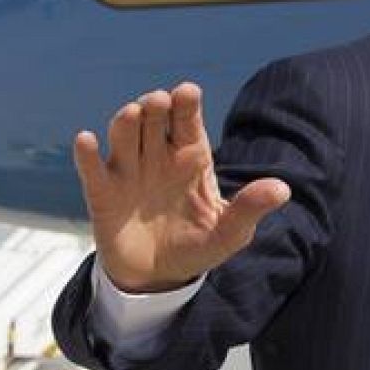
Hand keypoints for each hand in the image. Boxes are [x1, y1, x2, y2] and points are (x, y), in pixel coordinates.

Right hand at [73, 83, 289, 292]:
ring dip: (126, 121)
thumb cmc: (198, 247)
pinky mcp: (103, 193)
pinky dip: (86, 154)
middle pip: (155, 119)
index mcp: (191, 158)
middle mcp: (158, 156)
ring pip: (124, 134)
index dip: (186, 104)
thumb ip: (250, 208)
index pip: (188, 120)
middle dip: (155, 106)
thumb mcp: (230, 233)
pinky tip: (86, 140)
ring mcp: (129, 171)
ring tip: (133, 114)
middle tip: (158, 101)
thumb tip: (282, 189)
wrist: (160, 277)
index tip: (186, 92)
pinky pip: (92, 169)